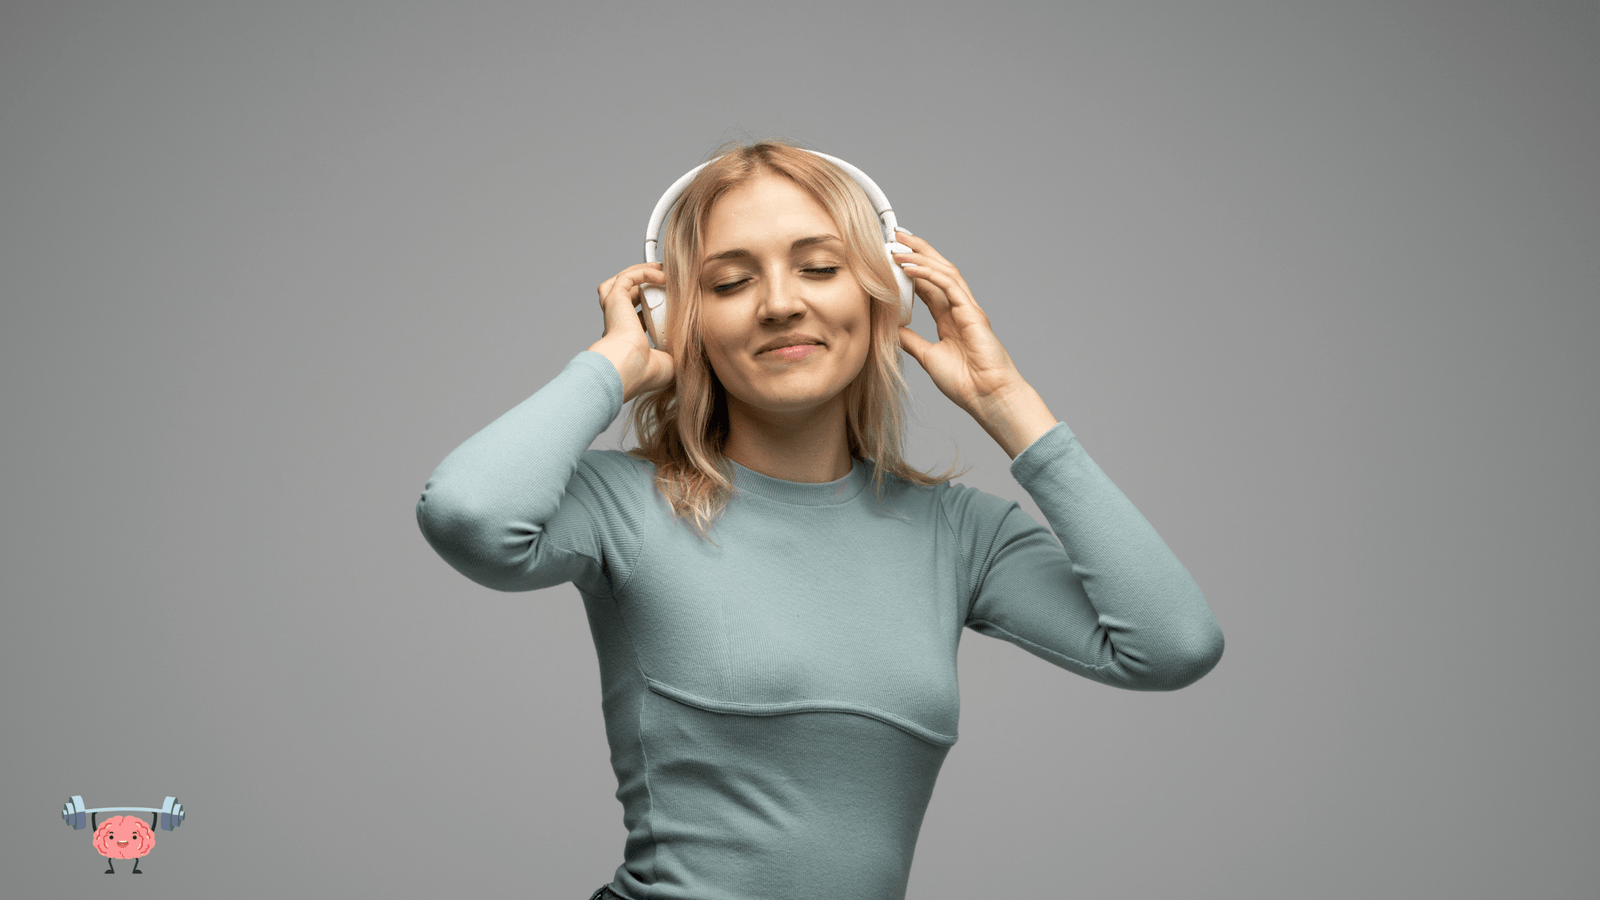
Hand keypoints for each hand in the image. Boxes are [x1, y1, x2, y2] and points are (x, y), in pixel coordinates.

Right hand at [588, 263, 674, 401]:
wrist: (629, 368)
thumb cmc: (646, 372)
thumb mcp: (671, 363)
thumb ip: (680, 353)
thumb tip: (695, 351)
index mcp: (627, 339)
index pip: (636, 317)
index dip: (652, 307)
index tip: (671, 303)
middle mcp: (617, 323)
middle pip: (627, 295)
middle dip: (645, 284)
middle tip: (666, 280)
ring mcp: (614, 310)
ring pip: (620, 282)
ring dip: (640, 273)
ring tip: (660, 269)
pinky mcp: (615, 299)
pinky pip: (627, 277)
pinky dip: (643, 272)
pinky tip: (661, 276)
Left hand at [893, 232, 1057, 457]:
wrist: (986, 397)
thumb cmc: (965, 382)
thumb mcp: (927, 357)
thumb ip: (911, 340)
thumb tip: (892, 329)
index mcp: (949, 318)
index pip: (928, 285)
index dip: (911, 268)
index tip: (891, 255)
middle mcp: (959, 309)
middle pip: (938, 270)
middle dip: (918, 250)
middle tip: (896, 235)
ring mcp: (968, 308)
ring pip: (944, 272)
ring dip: (921, 257)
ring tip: (898, 247)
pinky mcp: (972, 313)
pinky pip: (949, 286)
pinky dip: (929, 275)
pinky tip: (910, 269)